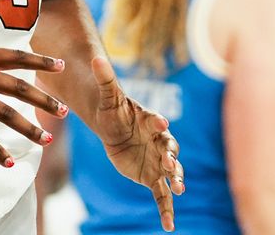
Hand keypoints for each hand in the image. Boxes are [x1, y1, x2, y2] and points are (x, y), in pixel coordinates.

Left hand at [90, 56, 183, 231]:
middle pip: (170, 150)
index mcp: (150, 121)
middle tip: (173, 166)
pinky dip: (166, 210)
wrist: (115, 128)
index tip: (161, 122)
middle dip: (173, 159)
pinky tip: (169, 226)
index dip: (158, 122)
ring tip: (178, 189)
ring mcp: (158, 162)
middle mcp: (159, 142)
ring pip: (171, 173)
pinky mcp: (152, 178)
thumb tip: (96, 57)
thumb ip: (105, 78)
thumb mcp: (107, 95)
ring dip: (175, 181)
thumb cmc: (113, 110)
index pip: (156, 121)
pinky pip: (162, 196)